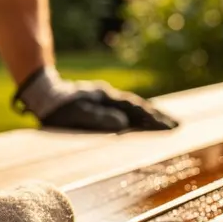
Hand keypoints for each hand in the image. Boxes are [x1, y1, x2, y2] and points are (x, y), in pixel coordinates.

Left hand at [14, 67, 178, 131]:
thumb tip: (123, 123)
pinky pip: (124, 110)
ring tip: (168, 124)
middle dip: (158, 117)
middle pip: (139, 107)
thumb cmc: (58, 109)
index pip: (135, 109)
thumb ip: (98, 117)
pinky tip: (144, 122)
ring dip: (151, 116)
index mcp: (106, 99)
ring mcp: (106, 100)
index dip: (152, 119)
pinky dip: (138, 116)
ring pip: (133, 108)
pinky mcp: (101, 104)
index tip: (169, 127)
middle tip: (178, 126)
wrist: (44, 94)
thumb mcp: (76, 113)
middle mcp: (109, 97)